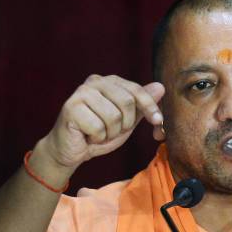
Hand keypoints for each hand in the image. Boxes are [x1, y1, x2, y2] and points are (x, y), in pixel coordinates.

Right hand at [39, 74, 164, 170]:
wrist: (71, 150)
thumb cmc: (100, 133)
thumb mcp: (127, 120)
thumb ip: (142, 104)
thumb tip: (160, 86)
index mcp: (110, 81)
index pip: (136, 90)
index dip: (150, 107)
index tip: (158, 121)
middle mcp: (94, 81)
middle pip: (126, 102)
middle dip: (125, 124)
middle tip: (113, 131)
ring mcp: (81, 93)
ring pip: (113, 116)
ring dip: (110, 133)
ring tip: (99, 133)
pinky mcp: (71, 107)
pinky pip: (98, 127)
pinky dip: (97, 138)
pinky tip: (88, 136)